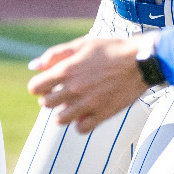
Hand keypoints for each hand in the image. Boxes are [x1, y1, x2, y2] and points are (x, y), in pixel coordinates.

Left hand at [26, 35, 152, 132]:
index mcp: (67, 70)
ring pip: (60, 119)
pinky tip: (86, 113)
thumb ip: (55, 55)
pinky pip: (81, 129)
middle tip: (62, 93)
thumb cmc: (110, 49)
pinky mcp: (103, 114)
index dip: (39, 85)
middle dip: (50, 98)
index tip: (48, 83)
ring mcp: (88, 103)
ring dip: (64, 112)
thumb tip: (33, 66)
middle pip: (46, 104)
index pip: (36, 87)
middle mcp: (74, 89)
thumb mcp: (81, 45)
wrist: (140, 61)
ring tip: (74, 104)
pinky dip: (80, 123)